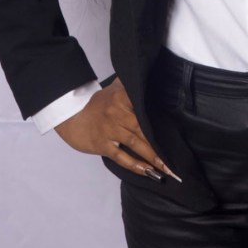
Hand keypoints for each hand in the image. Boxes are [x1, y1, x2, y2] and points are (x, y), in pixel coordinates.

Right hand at [54, 78, 180, 182]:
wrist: (71, 116)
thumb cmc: (97, 104)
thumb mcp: (114, 89)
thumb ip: (131, 85)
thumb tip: (151, 76)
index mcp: (123, 97)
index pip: (146, 110)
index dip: (161, 122)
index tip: (176, 132)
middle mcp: (118, 113)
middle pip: (144, 129)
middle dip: (160, 145)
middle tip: (175, 159)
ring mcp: (110, 130)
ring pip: (136, 144)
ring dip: (152, 157)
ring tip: (166, 169)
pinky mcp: (103, 145)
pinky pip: (121, 157)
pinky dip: (135, 165)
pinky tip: (147, 172)